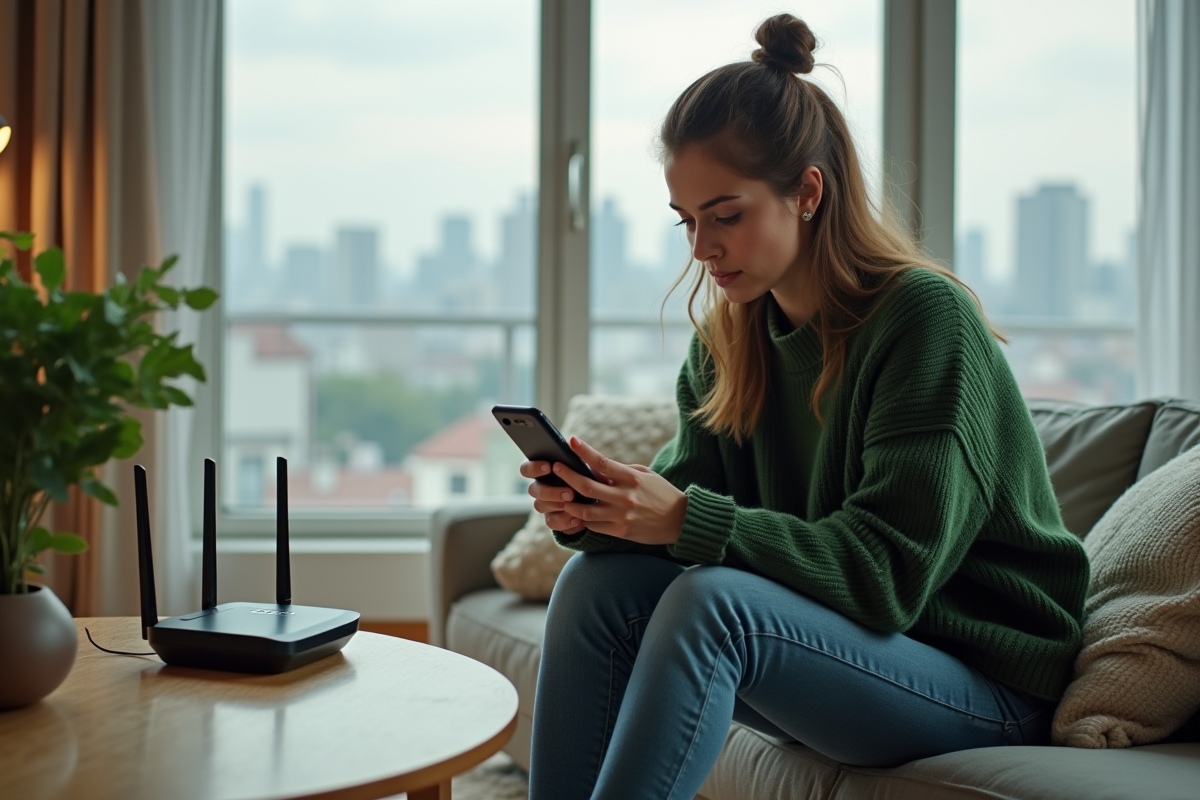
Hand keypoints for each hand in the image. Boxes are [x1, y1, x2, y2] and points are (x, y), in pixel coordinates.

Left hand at [522, 437, 686, 545]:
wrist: (680, 521)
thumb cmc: (662, 493)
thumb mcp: (645, 475)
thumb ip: (621, 471)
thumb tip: (596, 466)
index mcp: (632, 478)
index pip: (602, 462)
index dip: (584, 451)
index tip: (571, 441)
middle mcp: (625, 497)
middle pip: (587, 486)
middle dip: (567, 476)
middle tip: (555, 467)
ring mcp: (622, 516)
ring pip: (585, 511)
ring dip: (568, 502)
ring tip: (558, 494)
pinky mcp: (621, 531)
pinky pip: (594, 526)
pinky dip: (582, 519)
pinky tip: (573, 512)